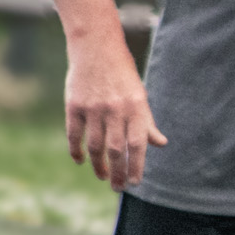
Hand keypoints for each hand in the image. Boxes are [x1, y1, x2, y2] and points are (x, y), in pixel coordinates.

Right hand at [61, 41, 160, 186]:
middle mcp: (115, 109)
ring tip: (102, 176)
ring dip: (98, 165)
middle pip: (115, 150)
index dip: (136, 166)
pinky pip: (75, 135)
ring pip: (95, 146)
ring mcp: (93, 108)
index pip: (137, 144)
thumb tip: (161, 144)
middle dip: (118, 173)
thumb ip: (147, 121)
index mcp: (136, 107)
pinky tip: (81, 160)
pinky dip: (77, 151)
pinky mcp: (74, 105)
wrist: (95, 47)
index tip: (135, 183)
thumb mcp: (140, 95)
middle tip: (118, 188)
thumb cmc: (122, 73)